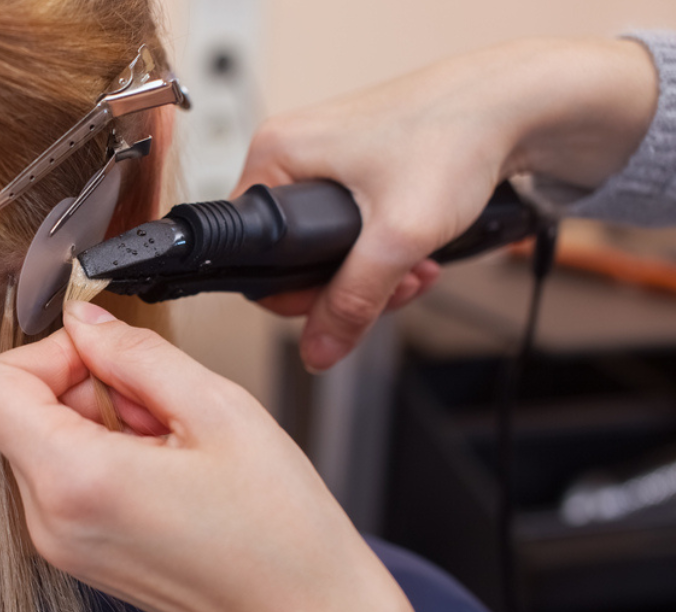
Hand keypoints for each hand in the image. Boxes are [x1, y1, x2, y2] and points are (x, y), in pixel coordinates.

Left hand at [0, 302, 421, 611]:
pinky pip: (64, 477)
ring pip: (42, 440)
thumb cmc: (279, 534)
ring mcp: (60, 543)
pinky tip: (165, 466)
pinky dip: (105, 454)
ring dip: (100, 420)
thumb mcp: (218, 410)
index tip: (101, 354)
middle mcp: (50, 520)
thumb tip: (87, 321)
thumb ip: (137, 352)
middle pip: (16, 411)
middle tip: (156, 403)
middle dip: (83, 386)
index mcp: (74, 481)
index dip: (44, 351)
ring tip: (170, 440)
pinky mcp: (79, 552)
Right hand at [236, 37, 657, 371]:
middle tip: (393, 287)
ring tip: (415, 270)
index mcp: (274, 154)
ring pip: (324, 244)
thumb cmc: (455, 136)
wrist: (513, 104)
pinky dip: (382, 247)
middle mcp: (290, 150)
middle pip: (290, 254)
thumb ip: (352, 300)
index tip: (343, 303)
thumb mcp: (398, 235)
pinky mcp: (353, 162)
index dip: (296, 294)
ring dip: (372, 271)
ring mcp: (322, 155)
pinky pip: (348, 225)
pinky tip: (417, 251)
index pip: (252, 252)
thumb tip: (318, 351)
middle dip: (347, 284)